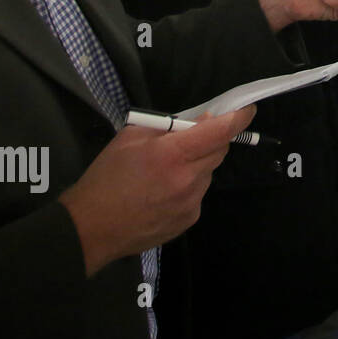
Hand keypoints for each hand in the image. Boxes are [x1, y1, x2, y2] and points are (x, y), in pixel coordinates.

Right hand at [59, 106, 255, 276]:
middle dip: (210, 141)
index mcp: (173, 155)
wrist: (89, 228)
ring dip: (197, 166)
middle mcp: (188, 179)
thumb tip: (201, 121)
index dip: (238, 118)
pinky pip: (198, 195)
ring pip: (208, 174)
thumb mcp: (130, 138)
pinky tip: (162, 194)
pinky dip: (188, 188)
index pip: (220, 132)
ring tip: (164, 173)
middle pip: (219, 151)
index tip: (247, 110)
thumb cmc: (106, 177)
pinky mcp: (189, 221)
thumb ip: (168, 127)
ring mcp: (191, 203)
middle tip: (188, 141)